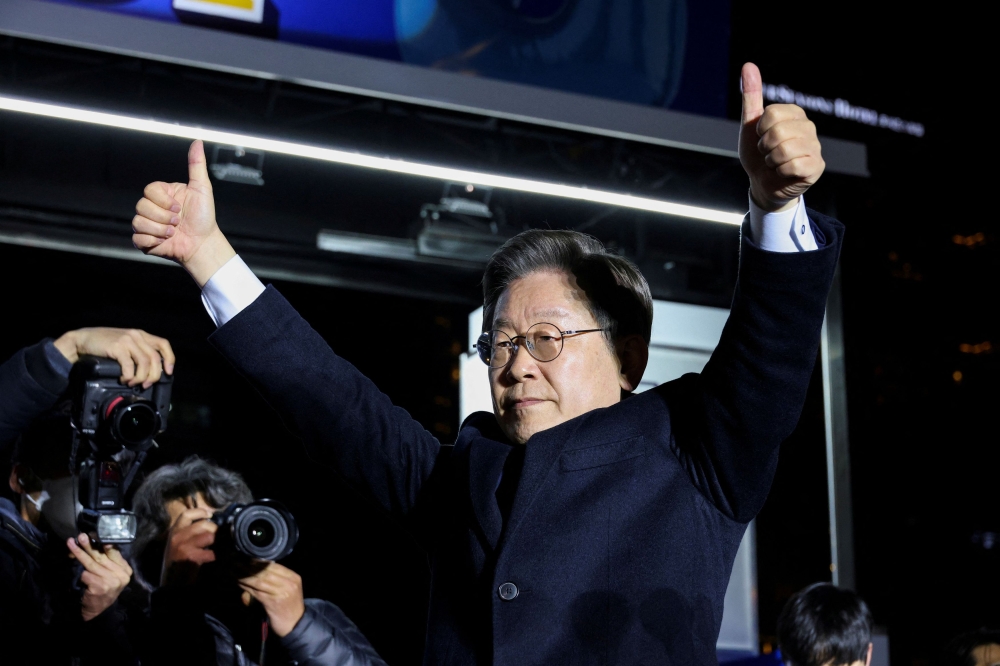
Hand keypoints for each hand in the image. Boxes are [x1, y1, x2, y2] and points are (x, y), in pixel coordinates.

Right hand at [52, 327, 174, 387]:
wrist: (82, 339)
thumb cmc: (104, 344)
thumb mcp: (125, 343)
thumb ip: (137, 351)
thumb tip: (150, 371)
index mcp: (141, 335)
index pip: (163, 344)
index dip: (169, 359)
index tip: (168, 372)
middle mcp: (137, 336)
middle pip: (155, 358)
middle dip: (154, 375)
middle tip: (146, 384)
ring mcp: (127, 340)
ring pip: (144, 363)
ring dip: (141, 377)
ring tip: (133, 382)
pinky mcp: (117, 347)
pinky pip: (129, 366)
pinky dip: (129, 376)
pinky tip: (124, 379)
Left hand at [67, 533, 132, 621]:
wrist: (99, 611)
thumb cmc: (104, 588)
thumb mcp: (110, 574)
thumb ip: (107, 561)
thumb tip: (94, 542)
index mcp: (125, 569)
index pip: (114, 552)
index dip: (103, 542)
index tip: (94, 533)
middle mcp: (121, 575)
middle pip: (102, 556)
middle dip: (89, 545)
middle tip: (81, 536)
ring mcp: (111, 581)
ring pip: (91, 563)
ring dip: (79, 553)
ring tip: (71, 543)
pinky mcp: (99, 587)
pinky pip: (86, 575)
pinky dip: (80, 574)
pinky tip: (78, 575)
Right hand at [132, 140, 235, 286]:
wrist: (203, 243)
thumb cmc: (204, 217)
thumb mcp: (202, 188)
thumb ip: (196, 165)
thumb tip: (197, 142)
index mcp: (163, 194)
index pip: (149, 190)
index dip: (163, 200)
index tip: (179, 207)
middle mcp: (153, 208)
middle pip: (141, 205)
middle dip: (163, 216)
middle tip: (178, 221)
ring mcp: (147, 224)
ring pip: (137, 221)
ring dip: (159, 229)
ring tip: (173, 232)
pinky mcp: (145, 240)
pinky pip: (137, 237)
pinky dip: (153, 240)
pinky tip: (165, 241)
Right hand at [161, 506, 216, 586]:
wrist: (170, 583)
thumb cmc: (176, 562)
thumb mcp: (177, 544)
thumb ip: (189, 533)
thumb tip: (210, 522)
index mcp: (174, 532)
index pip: (186, 514)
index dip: (200, 511)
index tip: (210, 514)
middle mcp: (177, 537)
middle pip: (202, 524)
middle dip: (215, 528)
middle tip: (220, 534)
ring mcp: (184, 547)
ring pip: (208, 536)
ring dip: (217, 540)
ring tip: (222, 544)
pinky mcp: (191, 557)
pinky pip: (211, 552)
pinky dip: (217, 554)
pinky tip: (219, 556)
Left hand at [238, 562, 305, 637]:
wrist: (295, 625)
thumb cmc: (288, 607)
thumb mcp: (286, 590)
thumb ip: (275, 580)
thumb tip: (254, 571)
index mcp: (293, 577)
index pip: (273, 565)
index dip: (258, 561)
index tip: (246, 558)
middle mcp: (289, 583)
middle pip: (266, 571)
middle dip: (249, 566)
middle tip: (236, 562)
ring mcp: (281, 592)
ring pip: (259, 580)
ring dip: (245, 575)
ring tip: (234, 571)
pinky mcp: (272, 602)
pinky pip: (256, 591)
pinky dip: (246, 586)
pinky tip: (239, 583)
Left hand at [738, 62, 825, 211]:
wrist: (762, 183)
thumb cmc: (758, 154)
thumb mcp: (750, 125)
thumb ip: (752, 96)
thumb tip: (748, 65)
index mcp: (795, 113)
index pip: (771, 113)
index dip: (759, 130)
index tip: (761, 137)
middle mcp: (808, 127)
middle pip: (777, 131)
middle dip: (764, 146)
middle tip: (767, 152)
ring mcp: (815, 147)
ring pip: (784, 149)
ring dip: (771, 160)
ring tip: (775, 162)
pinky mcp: (816, 166)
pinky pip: (793, 165)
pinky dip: (781, 171)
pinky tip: (784, 172)